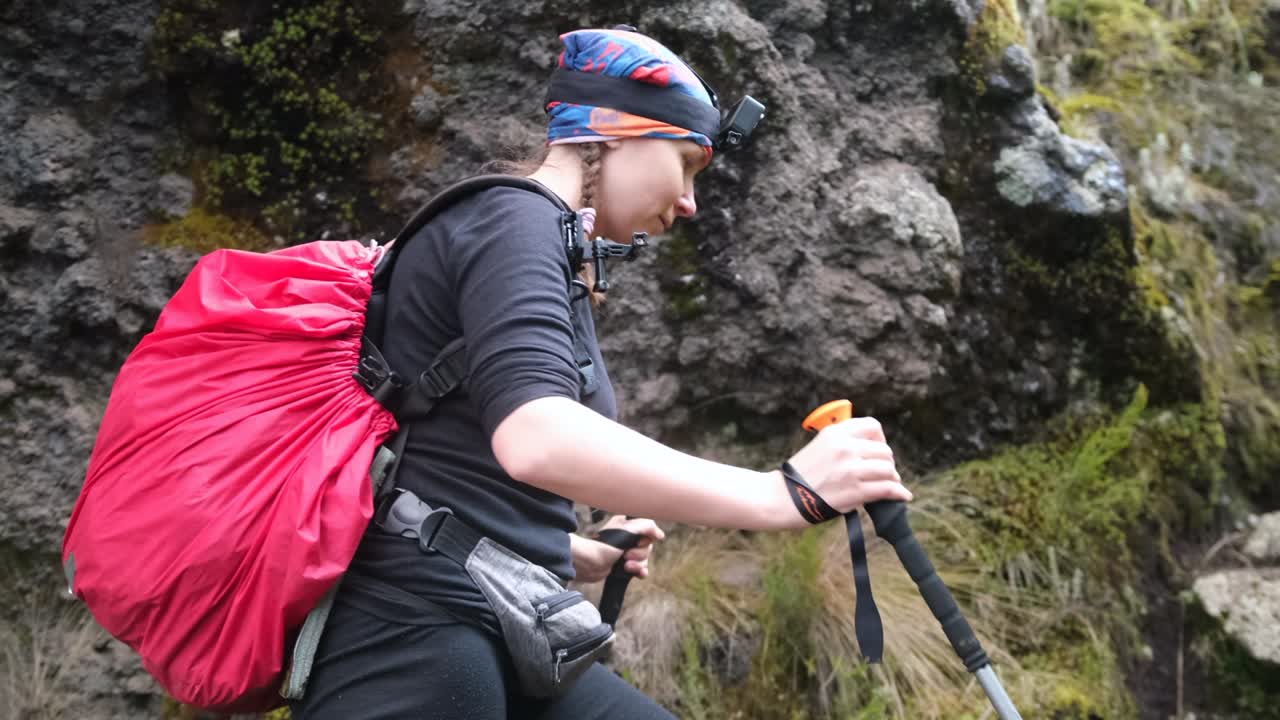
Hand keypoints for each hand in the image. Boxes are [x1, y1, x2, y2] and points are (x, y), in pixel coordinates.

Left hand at [570, 516, 664, 582]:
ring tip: (625, 566)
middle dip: (639, 554)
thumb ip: (646, 526)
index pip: (649, 529)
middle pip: (648, 546)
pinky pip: (640, 568)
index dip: (646, 539)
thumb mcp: (627, 531)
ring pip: (645, 558)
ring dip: (638, 564)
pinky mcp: (624, 565)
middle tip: (625, 555)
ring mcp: (626, 551)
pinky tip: (638, 574)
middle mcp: (628, 536)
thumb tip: (660, 535)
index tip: (637, 542)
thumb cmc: (603, 545)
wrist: (587, 564)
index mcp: (628, 525)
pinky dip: (640, 571)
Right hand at [782, 416, 911, 523]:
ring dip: (892, 478)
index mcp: (835, 433)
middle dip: (887, 462)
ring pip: (888, 469)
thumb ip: (842, 442)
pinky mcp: (855, 491)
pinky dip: (899, 493)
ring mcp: (850, 470)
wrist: (782, 497)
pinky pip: (888, 489)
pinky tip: (902, 496)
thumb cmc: (800, 475)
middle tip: (883, 472)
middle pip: (884, 450)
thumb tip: (870, 448)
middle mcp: (844, 448)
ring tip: (890, 484)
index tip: (877, 450)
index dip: (880, 438)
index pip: (872, 426)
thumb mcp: (818, 446)